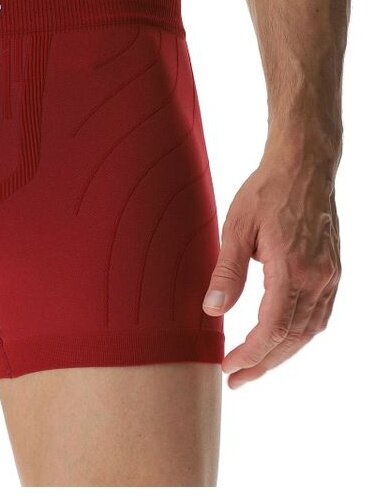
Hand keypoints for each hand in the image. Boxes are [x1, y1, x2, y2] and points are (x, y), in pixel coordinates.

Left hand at [201, 144, 340, 389]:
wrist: (304, 165)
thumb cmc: (266, 191)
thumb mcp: (235, 227)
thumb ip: (226, 273)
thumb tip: (213, 312)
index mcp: (292, 268)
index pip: (272, 328)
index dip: (250, 354)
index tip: (228, 368)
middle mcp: (318, 278)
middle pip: (293, 338)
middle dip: (264, 363)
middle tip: (236, 379)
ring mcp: (330, 275)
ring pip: (310, 330)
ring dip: (282, 353)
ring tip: (254, 365)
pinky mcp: (332, 270)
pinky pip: (320, 315)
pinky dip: (299, 334)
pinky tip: (280, 338)